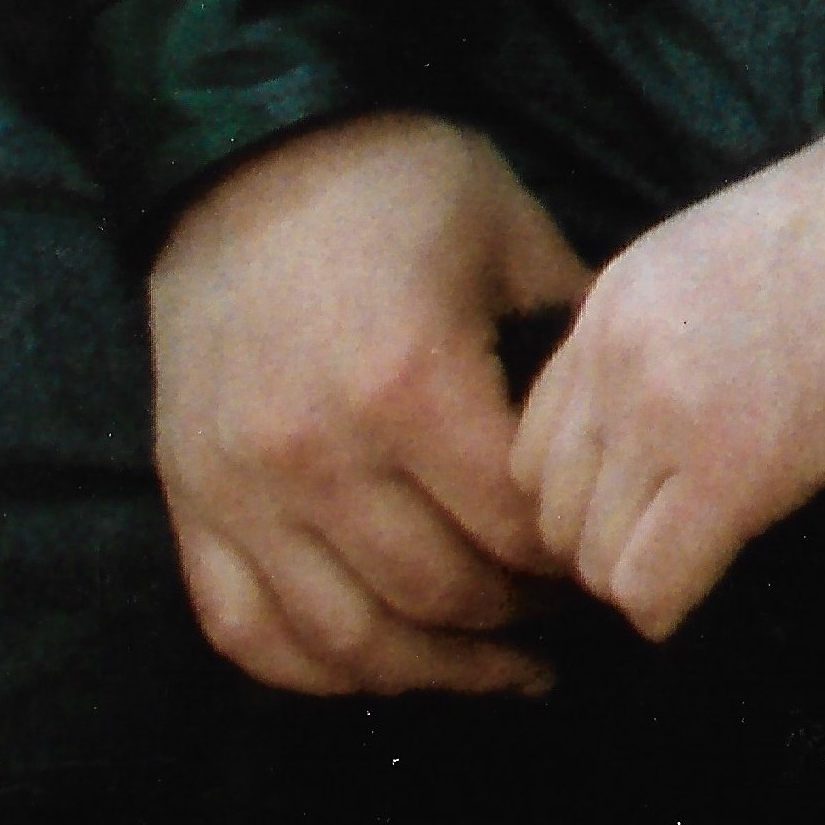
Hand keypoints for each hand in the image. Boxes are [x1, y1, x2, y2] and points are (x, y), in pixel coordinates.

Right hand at [142, 112, 595, 699]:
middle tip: (570, 609)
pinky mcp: (188, 500)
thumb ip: (574, 333)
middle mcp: (316, 454)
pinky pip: (242, 628)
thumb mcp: (515, 235)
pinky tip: (384, 665)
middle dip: (519, 616)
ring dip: (433, 668)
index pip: (511, 527)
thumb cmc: (399, 184)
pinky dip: (314, 668)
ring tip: (501, 668)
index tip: (610, 552)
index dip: (573, 556)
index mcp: (409, 385)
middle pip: (438, 594)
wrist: (248, 155)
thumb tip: (636, 413)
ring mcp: (240, 488)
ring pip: (342, 638)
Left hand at [508, 140, 824, 641]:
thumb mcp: (709, 252)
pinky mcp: (732, 474)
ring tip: (689, 565)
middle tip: (661, 543)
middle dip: (598, 541)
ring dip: (634, 575)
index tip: (633, 501)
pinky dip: (668, 608)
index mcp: (607, 308)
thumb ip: (659, 328)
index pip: (533, 443)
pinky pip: (652, 583)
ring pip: (593, 558)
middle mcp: (612, 366)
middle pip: (550, 510)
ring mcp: (664, 421)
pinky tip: (701, 593)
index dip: (581, 489)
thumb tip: (660, 408)